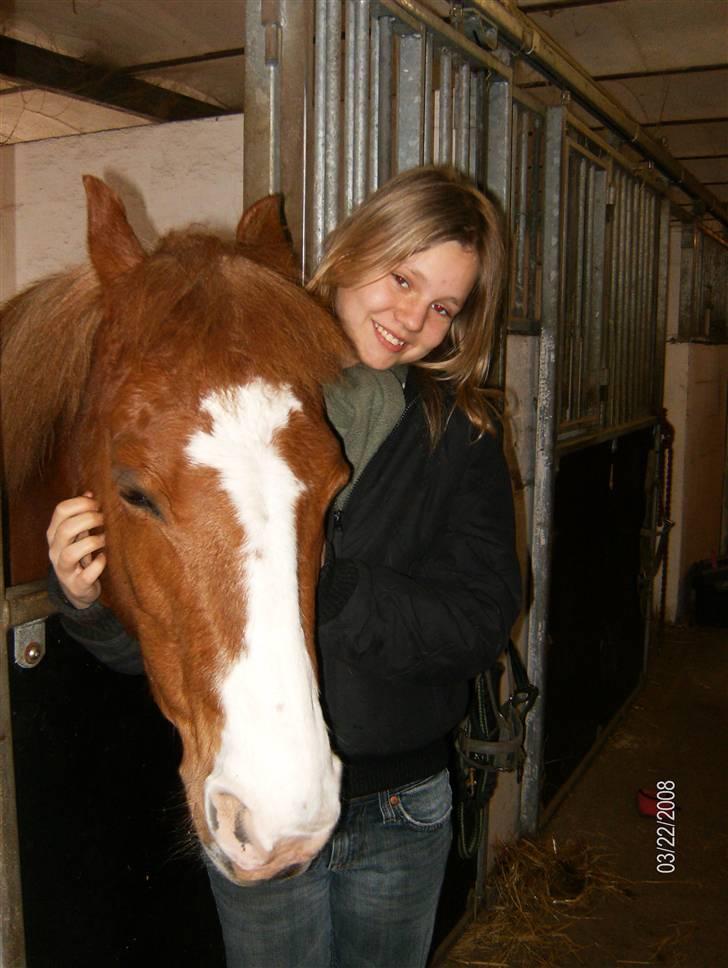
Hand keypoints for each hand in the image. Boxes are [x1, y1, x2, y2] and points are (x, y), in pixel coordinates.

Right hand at [47, 492, 105, 608]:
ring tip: (105, 538)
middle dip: (88, 519)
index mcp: (54, 534)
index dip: (80, 503)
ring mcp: (63, 569)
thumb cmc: (79, 556)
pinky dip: (97, 565)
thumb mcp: (78, 534)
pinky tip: (104, 557)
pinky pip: (85, 576)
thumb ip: (81, 515)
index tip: (97, 503)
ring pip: (70, 553)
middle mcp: (55, 550)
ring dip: (92, 542)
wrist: (77, 589)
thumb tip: (90, 493)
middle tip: (104, 519)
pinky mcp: (77, 585)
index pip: (60, 511)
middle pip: (65, 530)